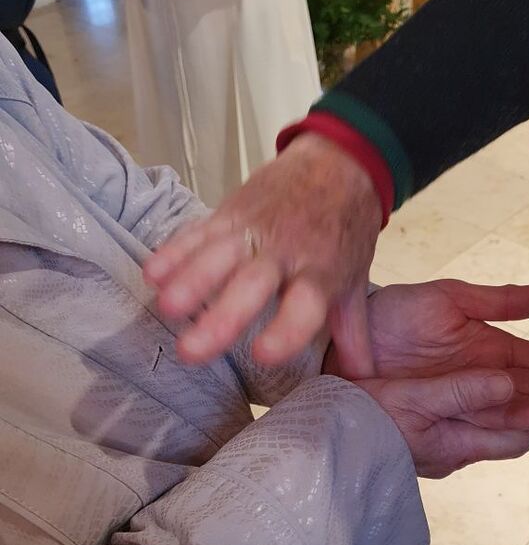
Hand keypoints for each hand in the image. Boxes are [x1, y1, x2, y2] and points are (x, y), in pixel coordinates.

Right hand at [144, 135, 380, 377]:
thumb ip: (353, 334)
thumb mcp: (354, 281)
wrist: (339, 162)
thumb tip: (361, 381)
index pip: (305, 306)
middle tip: (190, 352)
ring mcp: (254, 229)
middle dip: (221, 317)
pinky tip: (152, 273)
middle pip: (251, 285)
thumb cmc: (345, 231)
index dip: (286, 329)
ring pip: (217, 256)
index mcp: (321, 274)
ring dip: (189, 281)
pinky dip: (174, 251)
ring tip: (166, 309)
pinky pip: (198, 232)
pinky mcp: (229, 212)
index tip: (263, 354)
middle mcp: (286, 253)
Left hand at [326, 279, 528, 433]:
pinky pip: (479, 432)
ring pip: (513, 416)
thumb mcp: (450, 300)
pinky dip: (507, 428)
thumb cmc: (392, 316)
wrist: (342, 340)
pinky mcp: (440, 426)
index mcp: (487, 351)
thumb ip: (499, 301)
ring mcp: (462, 406)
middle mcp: (481, 383)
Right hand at [358, 369, 528, 477]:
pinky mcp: (421, 440)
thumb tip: (510, 381)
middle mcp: (451, 453)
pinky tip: (492, 391)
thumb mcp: (413, 399)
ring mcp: (436, 450)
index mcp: (454, 445)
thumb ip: (461, 391)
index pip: (515, 435)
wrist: (318, 436)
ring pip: (490, 430)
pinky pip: (465, 426)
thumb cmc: (362, 415)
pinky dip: (488, 408)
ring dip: (521, 407)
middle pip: (510, 434)